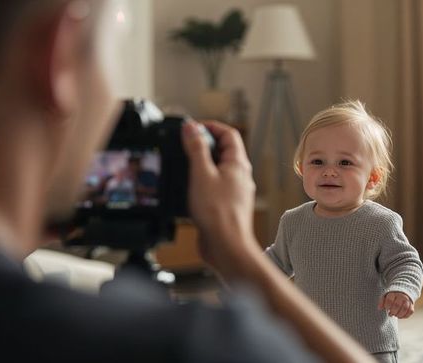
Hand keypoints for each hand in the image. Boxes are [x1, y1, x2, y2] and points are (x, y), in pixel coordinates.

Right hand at [181, 120, 258, 272]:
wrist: (226, 246)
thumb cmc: (218, 212)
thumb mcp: (201, 173)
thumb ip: (196, 149)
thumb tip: (192, 127)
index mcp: (238, 164)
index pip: (229, 134)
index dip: (211, 126)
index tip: (193, 128)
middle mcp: (239, 176)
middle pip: (224, 151)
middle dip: (204, 145)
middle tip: (184, 145)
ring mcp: (234, 192)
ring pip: (218, 170)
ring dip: (201, 165)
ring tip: (183, 166)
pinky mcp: (225, 206)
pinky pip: (214, 187)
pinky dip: (201, 183)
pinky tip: (188, 190)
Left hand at [377, 292, 413, 318]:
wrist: (403, 292)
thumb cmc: (392, 296)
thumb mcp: (385, 296)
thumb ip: (381, 301)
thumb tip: (379, 308)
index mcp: (393, 293)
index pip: (389, 300)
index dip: (387, 306)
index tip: (386, 308)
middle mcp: (401, 296)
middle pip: (397, 305)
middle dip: (393, 312)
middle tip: (390, 314)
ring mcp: (408, 300)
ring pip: (405, 309)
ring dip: (399, 315)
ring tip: (395, 315)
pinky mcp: (412, 305)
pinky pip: (410, 311)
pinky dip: (405, 316)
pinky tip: (400, 316)